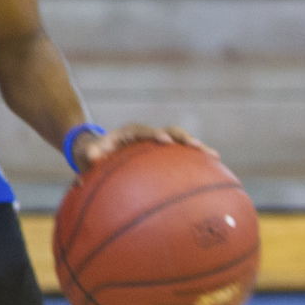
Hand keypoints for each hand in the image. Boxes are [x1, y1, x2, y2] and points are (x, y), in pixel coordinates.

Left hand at [73, 123, 217, 172]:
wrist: (100, 151)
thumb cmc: (94, 154)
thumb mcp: (88, 154)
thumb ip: (89, 154)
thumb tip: (91, 157)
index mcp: (130, 132)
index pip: (145, 130)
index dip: (156, 134)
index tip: (166, 141)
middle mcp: (148, 134)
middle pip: (170, 131)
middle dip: (184, 138)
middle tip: (198, 147)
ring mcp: (159, 142)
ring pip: (182, 142)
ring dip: (197, 147)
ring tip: (216, 157)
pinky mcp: (165, 153)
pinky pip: (182, 155)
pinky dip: (195, 161)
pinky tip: (212, 174)